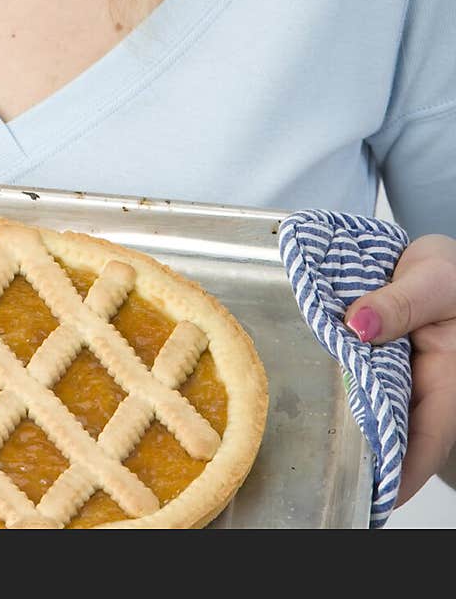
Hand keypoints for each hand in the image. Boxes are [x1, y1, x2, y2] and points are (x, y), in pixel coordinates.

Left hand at [344, 234, 455, 504]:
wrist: (445, 263)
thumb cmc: (451, 275)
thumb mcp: (431, 279)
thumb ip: (398, 305)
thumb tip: (357, 326)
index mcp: (451, 384)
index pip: (424, 446)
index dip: (395, 476)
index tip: (362, 494)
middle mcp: (431, 395)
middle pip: (396, 440)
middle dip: (364, 458)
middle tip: (322, 469)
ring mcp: (410, 388)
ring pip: (379, 420)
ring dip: (353, 431)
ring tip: (315, 443)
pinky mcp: (391, 376)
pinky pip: (369, 397)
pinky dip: (350, 402)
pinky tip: (322, 405)